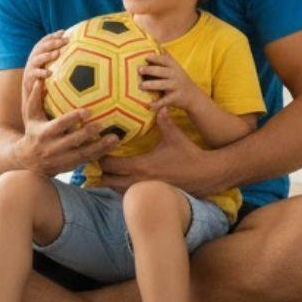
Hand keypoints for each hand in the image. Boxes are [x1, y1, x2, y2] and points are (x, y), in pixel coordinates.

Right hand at [17, 29, 119, 176]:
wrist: (28, 163)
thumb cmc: (32, 134)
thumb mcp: (30, 117)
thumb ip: (34, 99)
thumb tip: (38, 79)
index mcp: (44, 133)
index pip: (60, 125)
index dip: (73, 118)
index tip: (88, 110)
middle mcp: (53, 147)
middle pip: (74, 140)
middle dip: (89, 133)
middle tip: (104, 123)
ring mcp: (62, 159)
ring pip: (83, 153)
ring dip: (100, 147)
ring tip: (115, 138)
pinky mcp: (70, 166)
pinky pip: (87, 160)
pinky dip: (100, 154)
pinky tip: (113, 146)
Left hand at [98, 107, 221, 193]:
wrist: (205, 175)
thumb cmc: (189, 155)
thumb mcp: (175, 136)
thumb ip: (164, 121)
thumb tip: (159, 106)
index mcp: (141, 166)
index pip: (110, 165)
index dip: (100, 158)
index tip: (96, 149)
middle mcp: (139, 181)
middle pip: (107, 180)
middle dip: (100, 172)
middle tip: (96, 161)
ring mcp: (144, 190)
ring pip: (116, 190)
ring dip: (109, 181)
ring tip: (103, 171)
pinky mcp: (150, 195)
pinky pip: (128, 194)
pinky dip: (120, 188)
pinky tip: (120, 179)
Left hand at [138, 51, 202, 118]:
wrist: (194, 96)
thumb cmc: (179, 81)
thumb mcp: (175, 70)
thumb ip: (164, 63)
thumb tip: (148, 53)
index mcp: (174, 67)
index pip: (164, 60)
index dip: (155, 58)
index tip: (146, 57)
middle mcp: (175, 75)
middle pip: (161, 71)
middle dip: (150, 70)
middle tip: (139, 70)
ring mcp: (176, 86)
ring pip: (162, 85)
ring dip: (151, 85)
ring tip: (141, 85)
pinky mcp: (175, 98)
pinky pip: (165, 101)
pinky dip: (157, 104)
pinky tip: (149, 105)